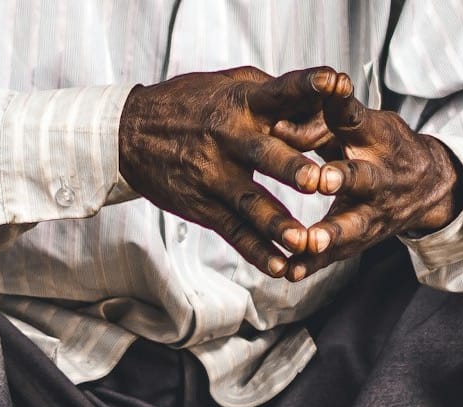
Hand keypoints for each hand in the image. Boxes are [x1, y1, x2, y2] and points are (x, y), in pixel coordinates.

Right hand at [118, 66, 352, 277]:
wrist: (130, 134)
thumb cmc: (189, 104)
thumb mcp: (227, 84)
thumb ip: (273, 92)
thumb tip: (320, 101)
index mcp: (242, 103)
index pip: (279, 91)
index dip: (306, 86)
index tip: (333, 81)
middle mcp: (229, 139)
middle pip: (265, 155)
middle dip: (291, 168)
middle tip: (317, 181)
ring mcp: (215, 176)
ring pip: (251, 203)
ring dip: (277, 224)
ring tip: (302, 242)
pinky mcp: (204, 206)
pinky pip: (235, 232)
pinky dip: (258, 252)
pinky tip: (281, 268)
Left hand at [277, 93, 462, 280]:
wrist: (428, 186)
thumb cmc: (382, 145)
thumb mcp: (362, 121)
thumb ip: (325, 117)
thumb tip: (280, 117)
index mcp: (377, 139)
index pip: (356, 119)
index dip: (341, 105)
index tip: (329, 91)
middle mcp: (380, 178)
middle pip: (362, 178)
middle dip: (343, 179)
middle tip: (322, 179)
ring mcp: (374, 213)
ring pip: (351, 226)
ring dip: (329, 235)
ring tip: (305, 242)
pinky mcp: (361, 239)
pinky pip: (336, 255)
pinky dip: (314, 264)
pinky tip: (290, 271)